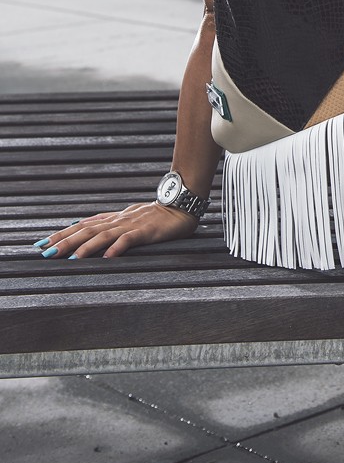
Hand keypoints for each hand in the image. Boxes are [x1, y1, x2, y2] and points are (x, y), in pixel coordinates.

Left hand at [33, 202, 198, 259]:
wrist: (182, 204)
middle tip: (45, 252)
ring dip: (85, 246)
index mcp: (113, 218)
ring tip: (70, 258)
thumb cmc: (156, 215)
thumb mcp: (129, 218)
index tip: (42, 244)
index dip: (62, 234)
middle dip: (65, 241)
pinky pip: (130, 239)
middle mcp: (118, 220)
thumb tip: (85, 225)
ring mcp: (132, 225)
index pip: (82, 225)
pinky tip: (107, 257)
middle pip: (87, 229)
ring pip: (104, 235)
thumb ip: (109, 223)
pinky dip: (118, 247)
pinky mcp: (146, 231)